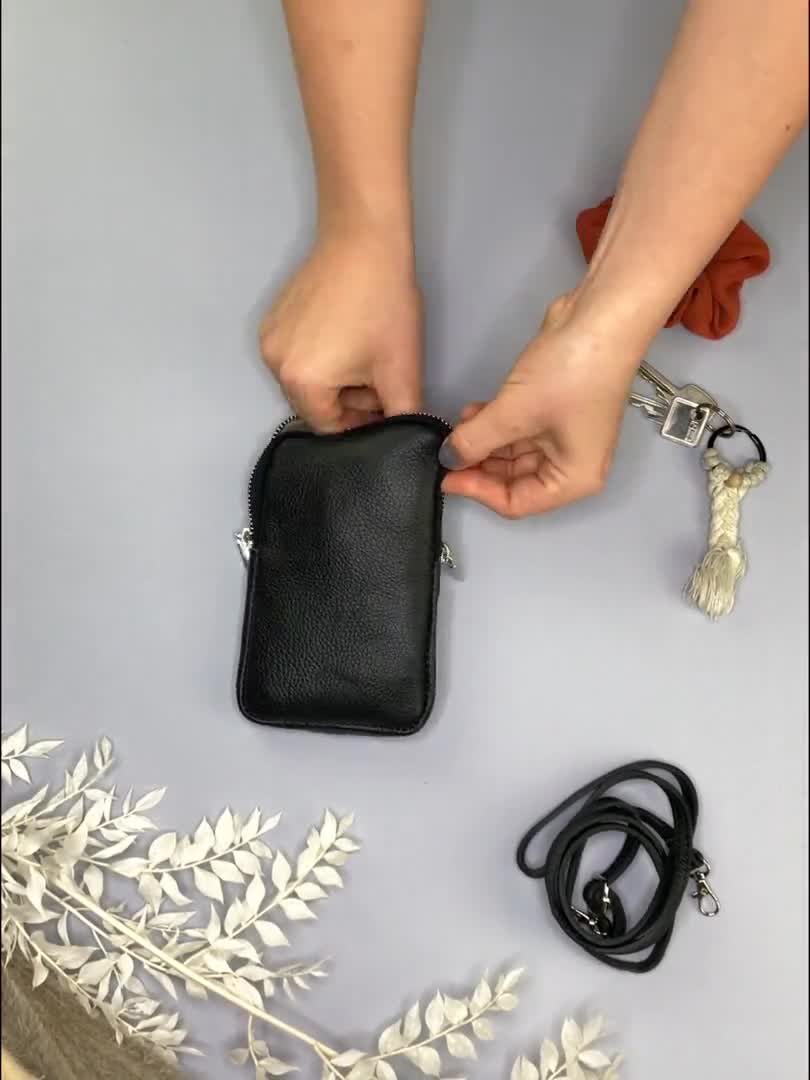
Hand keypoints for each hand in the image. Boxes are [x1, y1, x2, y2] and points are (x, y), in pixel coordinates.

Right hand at [259, 225, 421, 431]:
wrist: (364, 241)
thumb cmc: (383, 305)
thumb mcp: (401, 371)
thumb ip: (401, 417)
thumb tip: (403, 437)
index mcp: (302, 383)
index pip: (330, 428)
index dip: (361, 426)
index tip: (384, 408)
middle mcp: (275, 365)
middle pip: (315, 405)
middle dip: (349, 400)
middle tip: (379, 376)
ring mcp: (270, 340)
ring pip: (307, 380)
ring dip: (337, 378)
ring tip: (364, 352)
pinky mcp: (272, 320)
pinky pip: (298, 355)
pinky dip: (322, 356)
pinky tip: (346, 335)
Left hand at [440, 295, 643, 517]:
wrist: (603, 317)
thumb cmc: (571, 373)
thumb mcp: (514, 413)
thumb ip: (475, 441)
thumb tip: (448, 458)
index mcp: (574, 479)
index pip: (516, 503)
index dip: (478, 491)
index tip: (446, 474)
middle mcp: (572, 465)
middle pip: (514, 480)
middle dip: (479, 465)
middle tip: (446, 449)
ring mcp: (565, 436)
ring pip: (513, 454)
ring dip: (484, 442)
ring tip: (458, 425)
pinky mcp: (555, 410)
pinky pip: (518, 430)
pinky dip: (495, 424)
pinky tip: (474, 411)